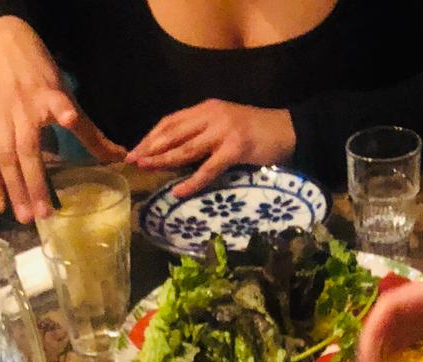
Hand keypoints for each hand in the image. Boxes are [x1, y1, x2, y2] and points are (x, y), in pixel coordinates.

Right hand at [0, 16, 125, 221]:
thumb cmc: (38, 72)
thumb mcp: (64, 93)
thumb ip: (89, 130)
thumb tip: (120, 158)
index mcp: (47, 96)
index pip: (60, 107)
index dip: (63, 112)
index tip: (69, 117)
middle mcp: (23, 109)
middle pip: (27, 149)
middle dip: (35, 181)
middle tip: (45, 213)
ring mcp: (0, 117)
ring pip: (6, 158)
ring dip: (15, 189)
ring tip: (26, 218)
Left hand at [128, 101, 294, 198]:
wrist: (290, 131)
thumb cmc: (258, 133)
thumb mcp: (226, 127)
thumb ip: (205, 135)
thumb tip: (180, 154)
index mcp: (207, 108)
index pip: (171, 121)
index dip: (152, 135)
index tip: (136, 148)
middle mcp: (212, 115)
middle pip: (173, 132)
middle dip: (150, 146)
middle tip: (132, 159)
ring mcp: (223, 131)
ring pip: (185, 148)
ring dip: (163, 159)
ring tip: (145, 168)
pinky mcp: (235, 148)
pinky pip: (208, 169)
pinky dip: (192, 181)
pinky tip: (178, 191)